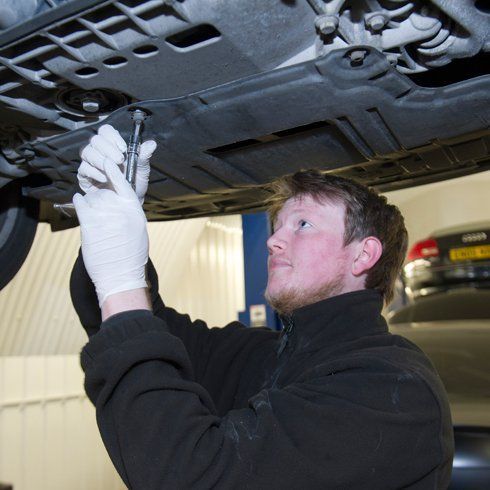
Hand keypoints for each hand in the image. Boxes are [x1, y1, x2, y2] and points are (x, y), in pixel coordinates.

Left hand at [73, 159, 148, 306]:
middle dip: (100, 199)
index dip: (114, 171)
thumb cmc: (131, 255)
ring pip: (91, 198)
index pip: (123, 183)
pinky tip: (80, 205)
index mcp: (134, 210)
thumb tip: (118, 201)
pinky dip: (79, 203)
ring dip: (90, 205)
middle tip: (103, 215)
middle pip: (104, 191)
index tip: (109, 162)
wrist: (121, 275)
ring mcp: (104, 215)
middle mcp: (119, 209)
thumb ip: (128, 212)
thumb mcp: (138, 229)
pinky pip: (81, 204)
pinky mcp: (89, 223)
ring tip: (95, 220)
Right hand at [78, 124, 156, 203]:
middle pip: (95, 140)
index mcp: (113, 146)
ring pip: (87, 152)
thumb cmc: (134, 183)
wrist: (128, 201)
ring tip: (112, 171)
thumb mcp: (141, 170)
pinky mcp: (84, 176)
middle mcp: (99, 151)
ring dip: (100, 160)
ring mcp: (90, 163)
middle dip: (108, 149)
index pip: (106, 131)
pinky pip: (84, 169)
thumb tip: (152, 144)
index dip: (113, 136)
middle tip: (120, 161)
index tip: (123, 148)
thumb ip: (144, 156)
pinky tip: (105, 178)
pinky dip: (94, 173)